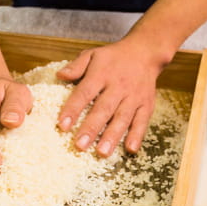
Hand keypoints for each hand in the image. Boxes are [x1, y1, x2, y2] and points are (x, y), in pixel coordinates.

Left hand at [56, 40, 170, 155]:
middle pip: (103, 109)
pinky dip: (137, 135)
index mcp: (102, 73)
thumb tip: (59, 75)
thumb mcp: (92, 55)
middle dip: (91, 128)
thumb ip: (76, 66)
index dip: (73, 108)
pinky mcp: (147, 104)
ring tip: (102, 152)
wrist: (145, 52)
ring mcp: (134, 96)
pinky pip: (142, 121)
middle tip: (80, 145)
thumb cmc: (113, 57)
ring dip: (112, 136)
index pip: (85, 92)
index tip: (62, 125)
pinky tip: (130, 149)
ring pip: (122, 118)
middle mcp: (118, 86)